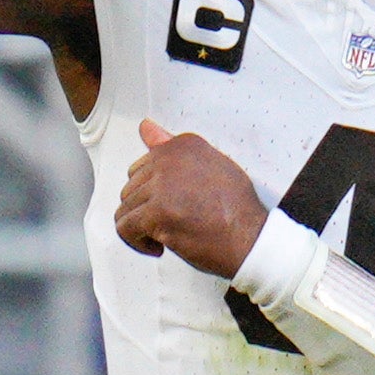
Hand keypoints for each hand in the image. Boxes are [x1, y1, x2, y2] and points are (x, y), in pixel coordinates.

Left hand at [117, 120, 271, 277]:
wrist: (250, 239)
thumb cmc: (236, 209)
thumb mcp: (212, 165)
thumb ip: (174, 148)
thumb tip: (145, 127)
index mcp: (182, 144)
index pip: (144, 166)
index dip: (155, 193)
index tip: (173, 206)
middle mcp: (169, 159)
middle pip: (131, 188)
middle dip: (146, 211)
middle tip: (172, 224)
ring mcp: (161, 185)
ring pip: (126, 209)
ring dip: (142, 229)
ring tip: (166, 236)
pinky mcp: (156, 212)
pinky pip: (125, 228)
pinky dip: (137, 243)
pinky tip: (160, 247)